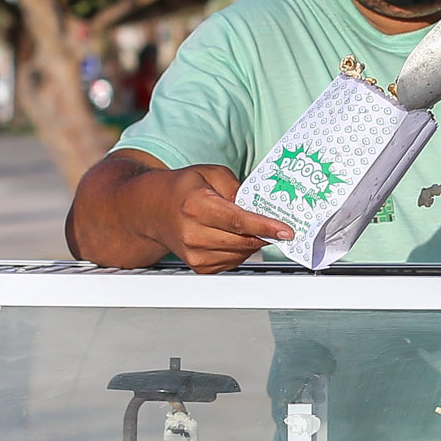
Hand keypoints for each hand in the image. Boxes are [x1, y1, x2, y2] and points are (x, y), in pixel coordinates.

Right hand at [157, 165, 293, 272]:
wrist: (153, 210)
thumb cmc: (182, 189)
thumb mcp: (210, 174)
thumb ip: (237, 187)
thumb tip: (259, 206)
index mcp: (196, 206)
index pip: (238, 221)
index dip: (265, 227)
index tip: (286, 231)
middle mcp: (193, 233)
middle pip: (243, 240)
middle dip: (264, 233)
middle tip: (275, 224)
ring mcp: (195, 253)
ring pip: (241, 253)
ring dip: (252, 241)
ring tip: (247, 226)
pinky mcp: (199, 267)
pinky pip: (233, 262)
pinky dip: (240, 250)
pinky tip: (233, 237)